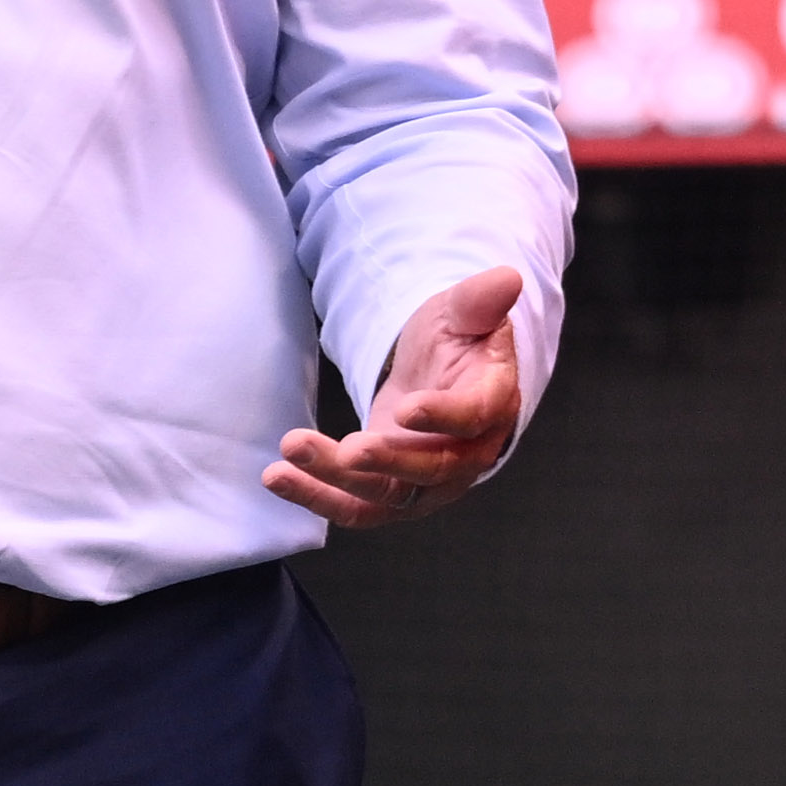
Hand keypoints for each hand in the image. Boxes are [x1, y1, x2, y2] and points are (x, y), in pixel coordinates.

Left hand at [265, 266, 523, 528]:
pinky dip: (315, 496)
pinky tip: (277, 477)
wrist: (444, 375)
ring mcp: (427, 482)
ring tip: (290, 453)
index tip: (406, 408)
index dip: (443, 416)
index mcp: (492, 404)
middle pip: (430, 469)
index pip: (472, 417)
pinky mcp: (391, 493)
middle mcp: (466, 454)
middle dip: (387, 461)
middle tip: (348, 450)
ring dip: (335, 480)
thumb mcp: (467, 311)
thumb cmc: (460, 341)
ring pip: (386, 494)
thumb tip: (507, 278)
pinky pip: (355, 506)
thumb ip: (482, 299)